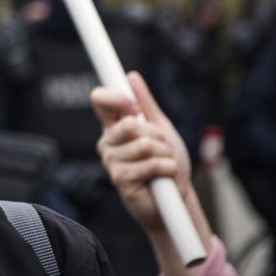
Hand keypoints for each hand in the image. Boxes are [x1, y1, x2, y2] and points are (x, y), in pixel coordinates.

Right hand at [91, 72, 192, 234]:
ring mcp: (111, 161)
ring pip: (144, 144)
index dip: (115, 96)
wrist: (175, 199)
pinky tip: (164, 177)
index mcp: (114, 127)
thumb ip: (146, 104)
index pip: (100, 100)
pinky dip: (167, 168)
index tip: (133, 107)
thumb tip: (131, 76)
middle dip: (156, 135)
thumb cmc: (166, 164)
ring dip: (165, 154)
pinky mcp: (120, 179)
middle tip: (162, 148)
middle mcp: (108, 142)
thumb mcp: (161, 129)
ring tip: (164, 165)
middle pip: (129, 124)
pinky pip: (150, 164)